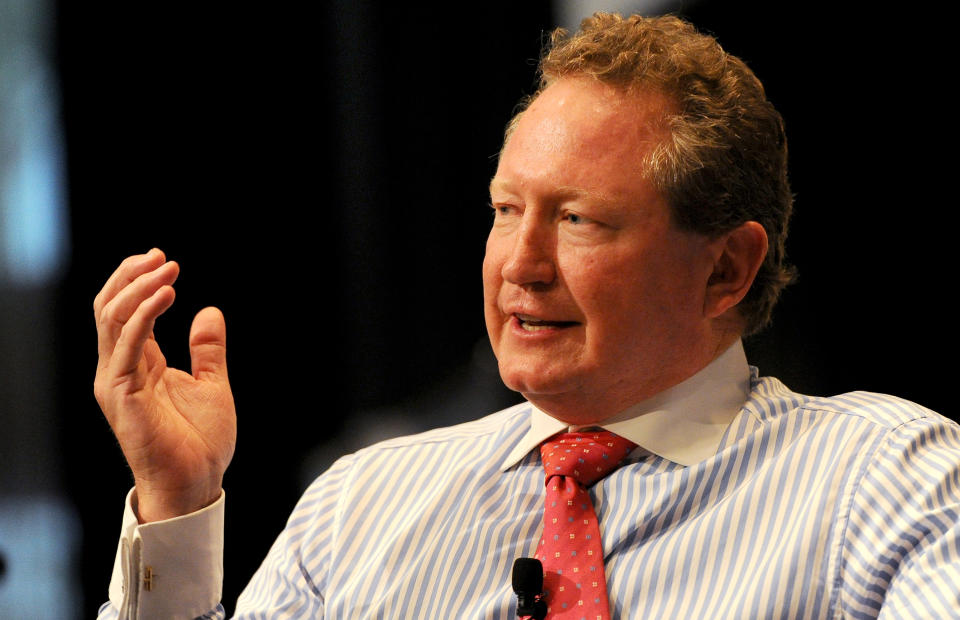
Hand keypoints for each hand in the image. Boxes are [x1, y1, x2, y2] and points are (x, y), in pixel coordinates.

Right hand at [93, 249, 236, 521]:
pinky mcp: (123, 395)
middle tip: (162, 257)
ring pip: (112, 320)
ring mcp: (118, 381)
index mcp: (138, 364)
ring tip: (167, 269)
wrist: (196, 483)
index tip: (165, 259)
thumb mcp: (212, 383)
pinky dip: (144, 315)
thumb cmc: (200, 441)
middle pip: (110, 308)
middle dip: (132, 276)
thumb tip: (209, 311)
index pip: (124, 311)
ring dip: (139, 288)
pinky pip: (126, 345)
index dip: (139, 281)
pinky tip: (166, 295)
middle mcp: (121, 369)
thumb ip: (207, 349)